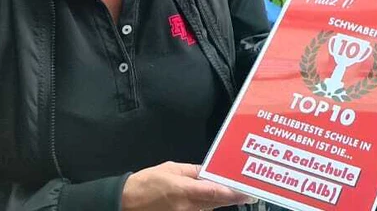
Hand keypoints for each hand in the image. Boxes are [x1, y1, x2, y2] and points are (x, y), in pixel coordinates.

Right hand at [122, 162, 255, 209]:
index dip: (235, 194)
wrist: (126, 202)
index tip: (250, 193)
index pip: (216, 194)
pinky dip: (205, 205)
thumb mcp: (172, 169)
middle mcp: (188, 207)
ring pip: (208, 208)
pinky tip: (208, 198)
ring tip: (231, 191)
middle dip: (230, 197)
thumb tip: (210, 170)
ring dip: (218, 200)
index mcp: (186, 192)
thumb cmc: (148, 182)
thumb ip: (194, 171)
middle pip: (216, 203)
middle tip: (246, 191)